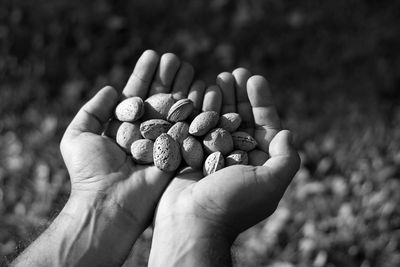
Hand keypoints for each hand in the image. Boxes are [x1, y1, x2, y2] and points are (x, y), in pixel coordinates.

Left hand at [12, 50, 201, 266]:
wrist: (109, 203)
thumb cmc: (89, 171)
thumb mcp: (77, 136)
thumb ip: (92, 111)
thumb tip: (110, 89)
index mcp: (125, 127)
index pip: (137, 94)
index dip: (145, 75)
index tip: (154, 56)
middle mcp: (146, 133)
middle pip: (160, 100)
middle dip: (168, 78)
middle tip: (177, 59)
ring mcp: (164, 144)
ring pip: (176, 111)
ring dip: (184, 88)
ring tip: (190, 67)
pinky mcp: (179, 156)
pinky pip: (189, 130)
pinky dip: (197, 110)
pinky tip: (204, 90)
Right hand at [148, 69, 299, 265]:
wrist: (189, 222)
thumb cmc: (230, 204)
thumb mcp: (269, 184)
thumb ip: (285, 159)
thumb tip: (288, 133)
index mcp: (258, 164)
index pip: (265, 126)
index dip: (262, 102)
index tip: (254, 79)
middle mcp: (237, 158)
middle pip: (241, 119)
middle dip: (240, 95)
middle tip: (235, 72)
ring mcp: (213, 155)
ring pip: (219, 119)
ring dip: (221, 98)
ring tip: (218, 78)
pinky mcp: (191, 154)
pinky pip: (198, 126)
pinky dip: (200, 108)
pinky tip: (201, 91)